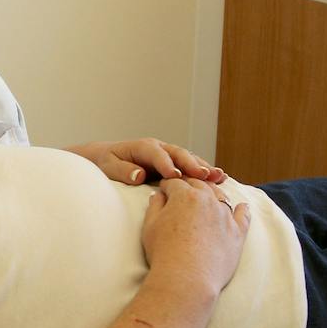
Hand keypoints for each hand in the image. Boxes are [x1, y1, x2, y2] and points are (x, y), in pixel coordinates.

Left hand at [68, 138, 226, 186]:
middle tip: (204, 175)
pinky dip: (205, 173)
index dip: (165, 163)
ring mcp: (169, 156)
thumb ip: (123, 170)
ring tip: (219, 177)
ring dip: (204, 167)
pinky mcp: (175, 165)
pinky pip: (191, 168)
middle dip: (191, 164)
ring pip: (189, 159)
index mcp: (142, 147)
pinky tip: (220, 180)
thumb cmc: (107, 164)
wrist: (109, 159)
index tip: (174, 175)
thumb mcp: (109, 167)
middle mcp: (159, 148)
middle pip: (178, 154)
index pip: (155, 153)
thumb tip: (139, 175)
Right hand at [141, 177, 249, 297]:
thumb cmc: (164, 253)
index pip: (175, 182)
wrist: (186, 279)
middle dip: (190, 184)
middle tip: (184, 189)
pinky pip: (243, 216)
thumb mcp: (150, 227)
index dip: (167, 185)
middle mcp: (208, 200)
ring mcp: (225, 216)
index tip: (164, 189)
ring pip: (221, 196)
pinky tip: (243, 207)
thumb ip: (155, 206)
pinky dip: (243, 210)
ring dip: (213, 193)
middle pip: (199, 185)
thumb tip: (159, 195)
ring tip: (209, 197)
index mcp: (184, 195)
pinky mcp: (237, 233)